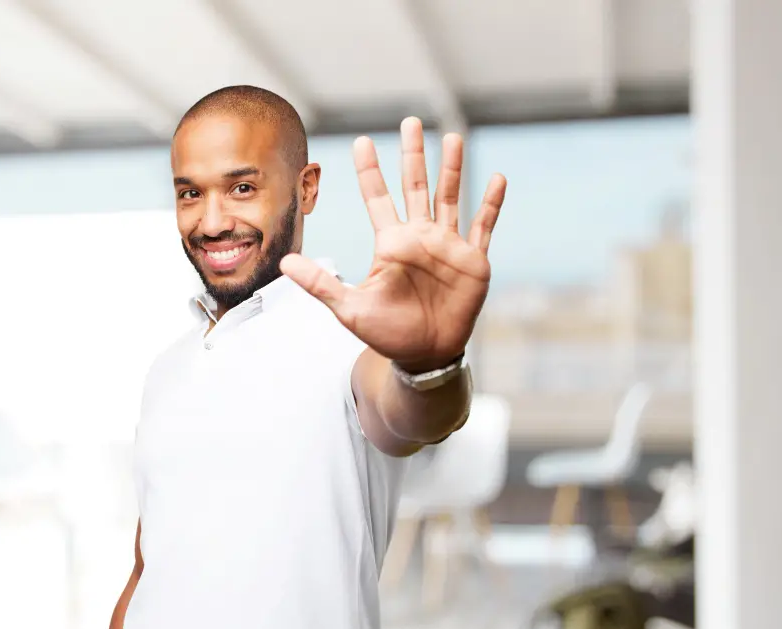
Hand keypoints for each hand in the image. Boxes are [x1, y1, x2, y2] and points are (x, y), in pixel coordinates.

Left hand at [280, 117, 506, 370]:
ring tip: (452, 137)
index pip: (377, 198)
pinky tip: (498, 179)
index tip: (362, 141)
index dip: (369, 171)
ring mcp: (447, 245)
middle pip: (415, 186)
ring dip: (452, 168)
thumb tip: (283, 264)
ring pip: (450, 197)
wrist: (425, 355)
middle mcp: (419, 236)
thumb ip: (320, 283)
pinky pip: (483, 226)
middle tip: (410, 121)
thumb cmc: (387, 333)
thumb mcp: (349, 308)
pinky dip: (491, 204)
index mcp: (391, 243)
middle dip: (413, 154)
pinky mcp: (473, 260)